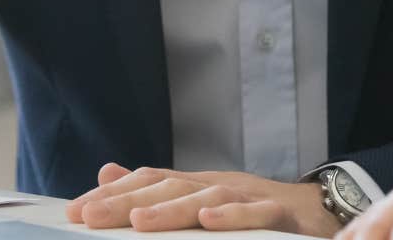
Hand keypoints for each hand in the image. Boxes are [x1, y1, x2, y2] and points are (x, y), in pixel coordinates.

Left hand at [66, 163, 344, 235]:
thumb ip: (157, 189)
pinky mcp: (277, 215)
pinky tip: (209, 220)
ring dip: (171, 209)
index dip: (112, 194)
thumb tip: (106, 171)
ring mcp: (247, 196)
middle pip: (168, 186)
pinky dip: (232, 215)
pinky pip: (255, 213)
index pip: (149, 182)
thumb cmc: (252, 208)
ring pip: (205, 198)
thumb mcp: (201, 198)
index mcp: (195, 185)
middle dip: (126, 200)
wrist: (316, 210)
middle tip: (90, 215)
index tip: (76, 210)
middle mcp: (216, 185)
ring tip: (139, 220)